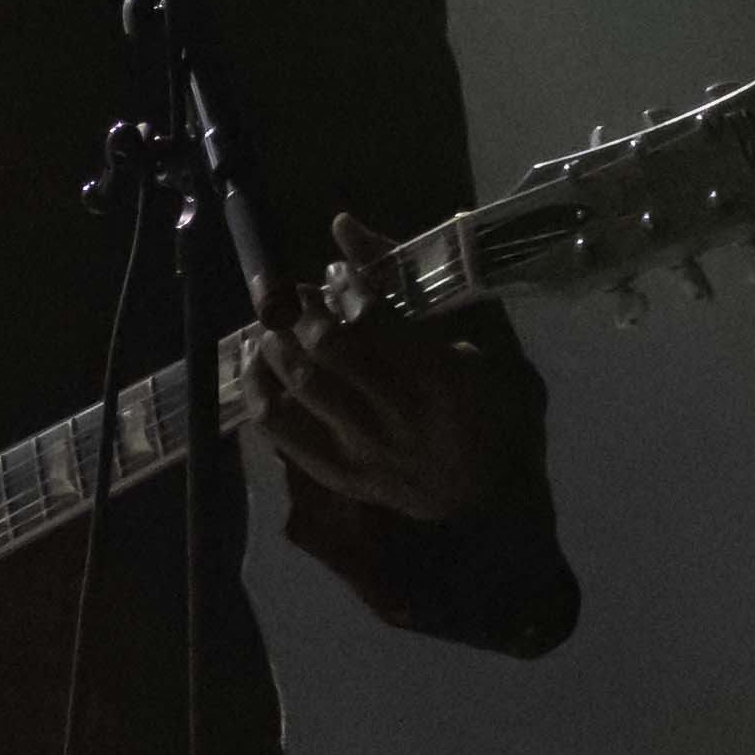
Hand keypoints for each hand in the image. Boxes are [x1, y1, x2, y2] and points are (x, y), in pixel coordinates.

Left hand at [254, 217, 484, 525]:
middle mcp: (396, 415)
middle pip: (329, 351)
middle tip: (297, 292)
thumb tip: (365, 252)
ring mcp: (361, 448)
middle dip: (304, 311)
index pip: (377, 323)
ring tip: (273, 321)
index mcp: (442, 382)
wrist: (490, 502)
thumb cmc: (500, 418)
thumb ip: (429, 305)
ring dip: (277, 344)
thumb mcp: (491, 356)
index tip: (337, 271)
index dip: (348, 288)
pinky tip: (255, 363)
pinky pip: (279, 430)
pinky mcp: (336, 473)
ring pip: (300, 387)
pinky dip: (259, 390)